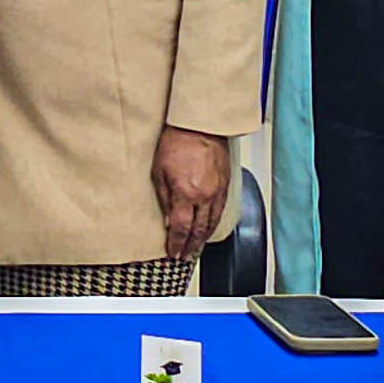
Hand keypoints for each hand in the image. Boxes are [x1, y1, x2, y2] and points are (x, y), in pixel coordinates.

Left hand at [152, 126, 232, 257]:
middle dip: (190, 246)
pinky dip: (213, 224)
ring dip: (202, 239)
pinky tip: (208, 229)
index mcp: (185, 193)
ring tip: (195, 249)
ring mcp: (217, 191)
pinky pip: (220, 212)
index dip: (176, 244)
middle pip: (198, 230)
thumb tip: (166, 220)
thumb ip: (163, 198)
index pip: (180, 228)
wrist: (200, 125)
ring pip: (211, 223)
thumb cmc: (177, 142)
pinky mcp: (225, 185)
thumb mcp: (158, 171)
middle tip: (183, 257)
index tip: (172, 253)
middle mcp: (204, 196)